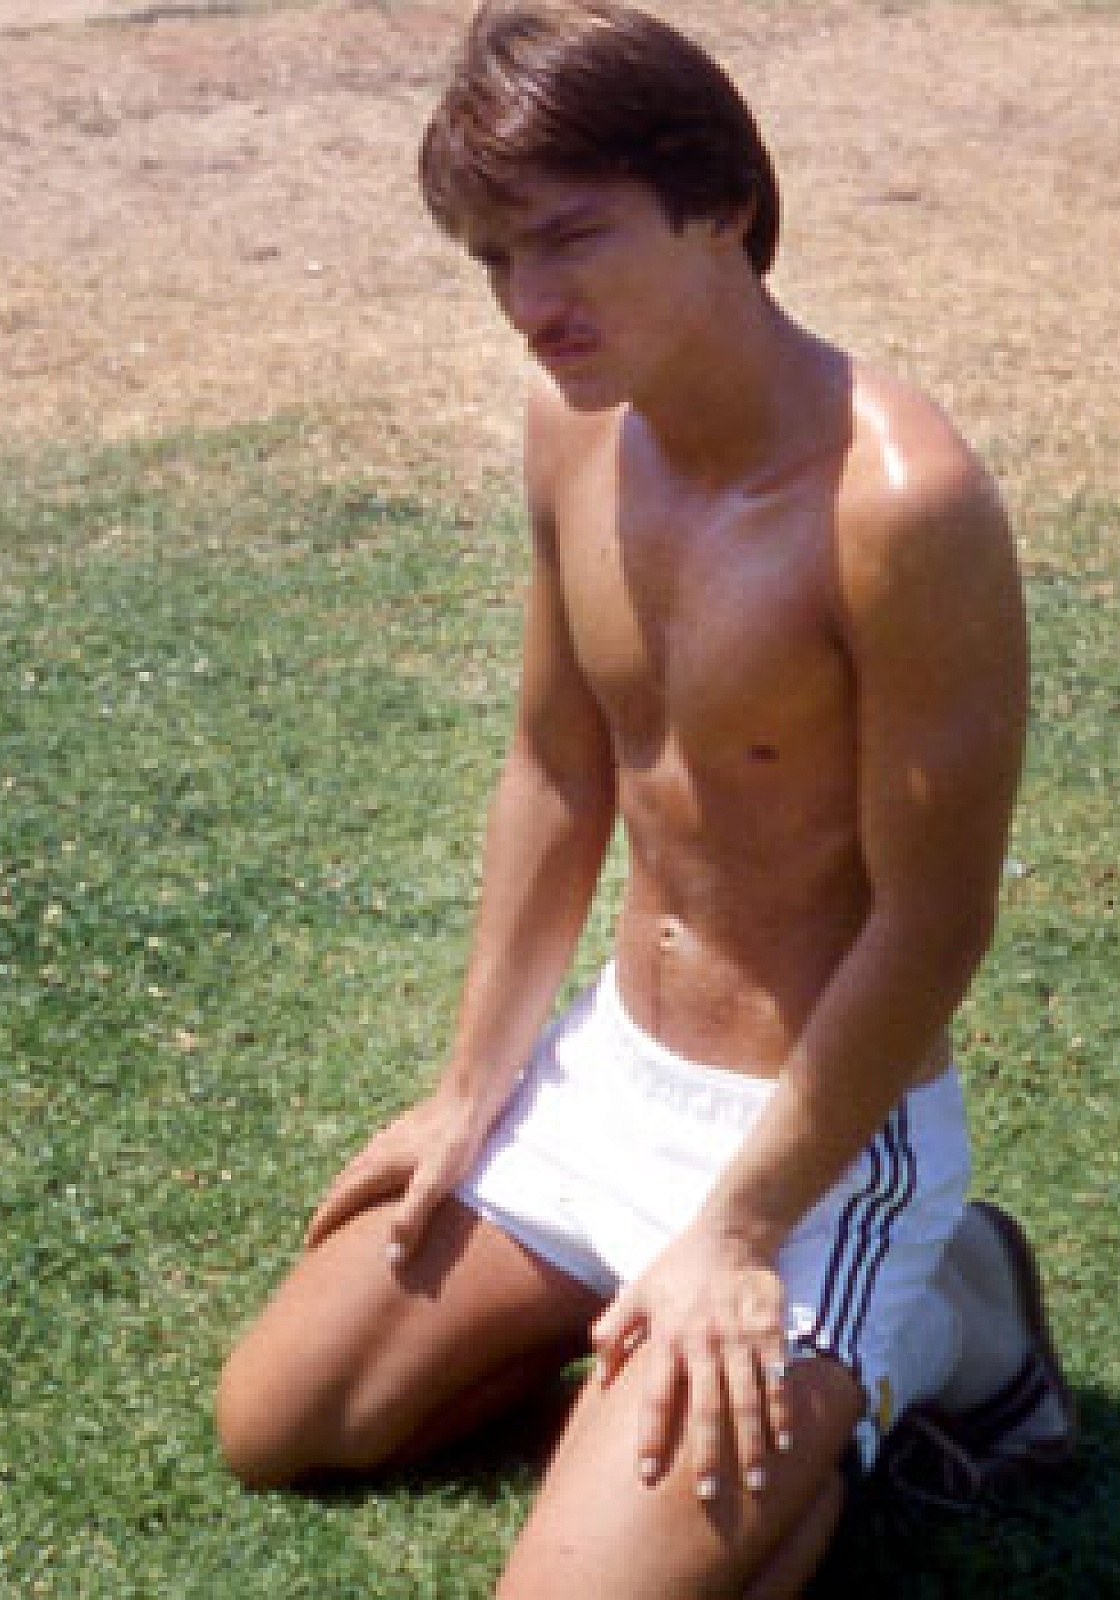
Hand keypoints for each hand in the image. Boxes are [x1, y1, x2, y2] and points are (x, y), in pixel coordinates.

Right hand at [304, 1088, 490, 1259]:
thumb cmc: (454, 1142)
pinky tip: (377, 1177)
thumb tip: (390, 1257)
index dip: (324, 1222)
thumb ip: (411, 1218)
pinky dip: (362, 1177)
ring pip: (355, 1170)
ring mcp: (387, 1139)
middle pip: (341, 1184)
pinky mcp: (402, 1133)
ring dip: (343, 1192)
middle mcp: (374, 1152)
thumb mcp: (434, 1183)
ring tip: (343, 1210)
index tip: (309, 1245)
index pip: (340, 1200)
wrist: (468, 1097)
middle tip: (321, 1234)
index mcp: (376, 1167)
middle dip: (329, 1209)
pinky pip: (370, 1160)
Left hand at [591, 1220, 791, 1501]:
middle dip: (707, 1454)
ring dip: (751, 1443)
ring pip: (745, 1400)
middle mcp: (703, 1344)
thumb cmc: (679, 1266)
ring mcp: (739, 1340)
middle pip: (705, 1408)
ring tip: (755, 1482)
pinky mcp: (770, 1333)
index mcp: (668, 1337)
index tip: (647, 1475)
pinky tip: (787, 1443)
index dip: (651, 1437)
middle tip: (707, 1495)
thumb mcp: (637, 1292)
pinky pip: (778, 1379)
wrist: (731, 1232)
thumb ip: (613, 1332)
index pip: (656, 1397)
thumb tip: (599, 1377)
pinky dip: (783, 1411)